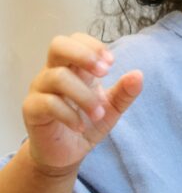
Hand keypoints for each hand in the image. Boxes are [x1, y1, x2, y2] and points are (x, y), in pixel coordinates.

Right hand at [22, 33, 142, 176]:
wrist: (66, 153)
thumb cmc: (87, 123)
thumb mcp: (112, 107)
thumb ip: (125, 92)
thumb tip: (139, 75)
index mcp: (74, 68)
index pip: (76, 39)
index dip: (93, 46)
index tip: (111, 64)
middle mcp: (53, 73)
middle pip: (58, 45)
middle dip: (84, 55)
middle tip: (105, 73)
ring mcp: (40, 90)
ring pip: (58, 77)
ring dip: (84, 95)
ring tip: (98, 113)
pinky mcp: (32, 109)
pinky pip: (48, 103)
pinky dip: (70, 114)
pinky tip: (81, 126)